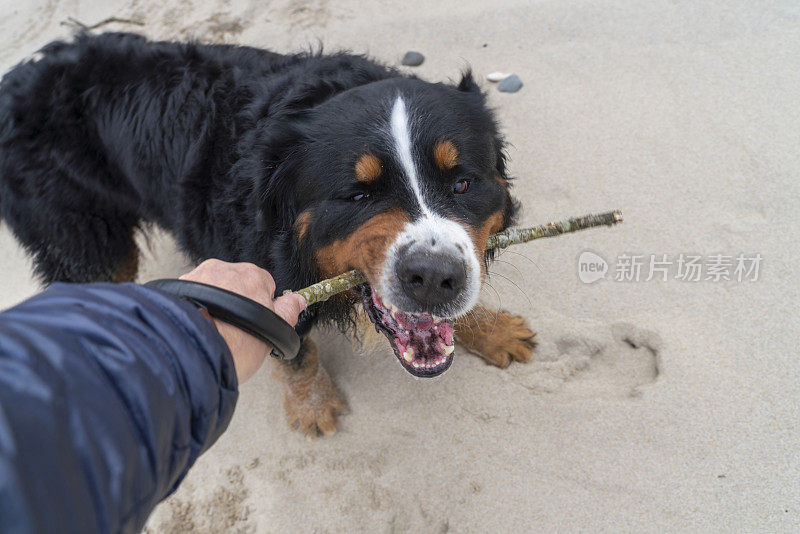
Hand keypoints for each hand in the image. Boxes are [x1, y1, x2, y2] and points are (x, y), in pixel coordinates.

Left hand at [179, 259, 305, 382]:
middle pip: (236, 283)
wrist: (196, 352)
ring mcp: (199, 276)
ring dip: (214, 303)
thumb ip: (289, 310)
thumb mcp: (275, 331)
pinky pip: (191, 294)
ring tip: (214, 328)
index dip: (261, 304)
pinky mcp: (178, 287)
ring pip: (212, 287)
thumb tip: (298, 300)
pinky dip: (194, 305)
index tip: (254, 321)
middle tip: (234, 328)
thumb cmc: (236, 345)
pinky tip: (199, 323)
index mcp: (253, 276)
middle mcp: (225, 269)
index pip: (264, 283)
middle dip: (236, 301)